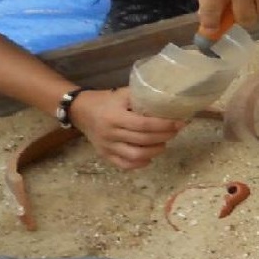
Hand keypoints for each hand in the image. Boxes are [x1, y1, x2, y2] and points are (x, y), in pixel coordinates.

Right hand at [68, 87, 185, 169]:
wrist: (80, 111)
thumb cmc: (105, 100)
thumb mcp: (122, 94)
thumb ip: (141, 97)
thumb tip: (168, 102)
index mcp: (115, 117)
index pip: (144, 124)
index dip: (164, 125)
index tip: (179, 123)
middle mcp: (110, 134)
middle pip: (143, 140)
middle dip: (164, 136)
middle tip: (175, 131)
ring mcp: (107, 147)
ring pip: (136, 155)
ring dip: (155, 151)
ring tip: (163, 144)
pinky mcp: (105, 156)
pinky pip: (125, 164)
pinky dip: (140, 163)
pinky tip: (149, 156)